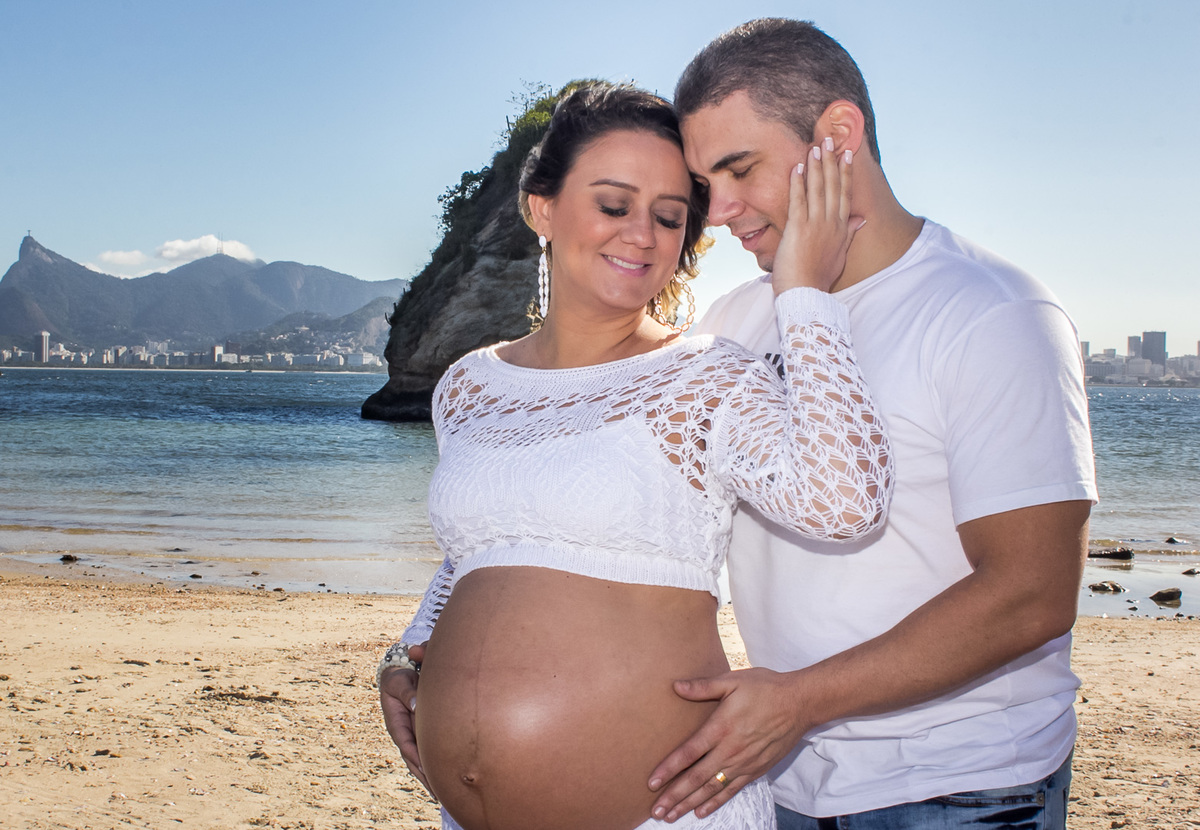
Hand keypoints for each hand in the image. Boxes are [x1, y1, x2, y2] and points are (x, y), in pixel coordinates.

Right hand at [379, 643, 430, 791]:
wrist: (399, 673)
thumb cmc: (399, 677)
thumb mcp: (400, 682)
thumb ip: (407, 692)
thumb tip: (414, 705)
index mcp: (396, 723)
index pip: (406, 744)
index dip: (416, 758)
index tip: (427, 771)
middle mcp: (403, 733)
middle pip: (413, 759)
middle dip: (424, 776)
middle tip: (437, 792)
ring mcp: (410, 735)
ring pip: (418, 760)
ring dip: (427, 777)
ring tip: (439, 794)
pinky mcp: (418, 734)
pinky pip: (424, 754)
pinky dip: (430, 768)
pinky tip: (439, 780)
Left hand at [647, 667, 809, 821]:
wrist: (799, 703)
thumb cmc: (765, 688)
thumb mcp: (733, 680)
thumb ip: (703, 687)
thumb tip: (676, 686)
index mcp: (721, 727)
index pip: (689, 753)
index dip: (669, 769)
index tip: (652, 782)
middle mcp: (730, 750)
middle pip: (696, 778)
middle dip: (674, 796)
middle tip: (656, 810)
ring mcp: (743, 763)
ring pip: (711, 788)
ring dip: (689, 803)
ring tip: (671, 815)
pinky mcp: (755, 770)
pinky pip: (731, 791)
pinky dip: (715, 802)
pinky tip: (700, 811)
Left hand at [771, 136, 862, 294]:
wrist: (805, 295)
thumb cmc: (818, 279)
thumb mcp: (839, 255)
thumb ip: (849, 234)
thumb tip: (861, 219)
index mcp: (841, 229)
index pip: (845, 194)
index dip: (846, 173)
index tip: (846, 154)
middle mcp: (832, 224)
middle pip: (834, 186)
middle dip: (831, 161)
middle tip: (829, 139)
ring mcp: (816, 225)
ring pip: (818, 189)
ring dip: (817, 166)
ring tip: (816, 146)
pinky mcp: (798, 229)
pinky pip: (799, 200)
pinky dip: (798, 182)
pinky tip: (798, 166)